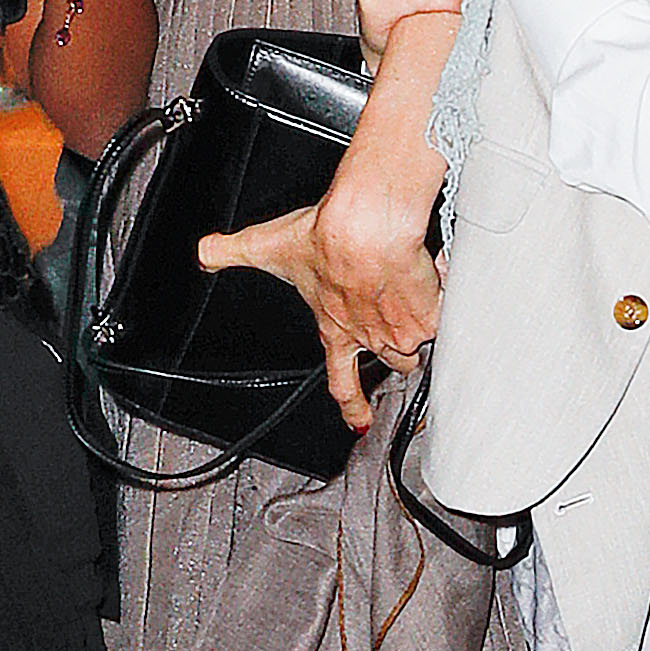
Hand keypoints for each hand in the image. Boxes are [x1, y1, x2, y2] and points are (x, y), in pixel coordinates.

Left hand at [198, 152, 442, 433]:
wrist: (364, 228)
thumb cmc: (322, 239)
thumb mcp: (266, 246)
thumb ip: (230, 252)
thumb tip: (204, 253)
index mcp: (334, 328)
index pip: (341, 382)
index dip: (351, 404)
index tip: (358, 422)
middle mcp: (368, 338)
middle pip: (393, 360)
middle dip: (397, 346)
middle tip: (394, 316)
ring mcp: (401, 334)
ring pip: (420, 343)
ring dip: (420, 321)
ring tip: (414, 289)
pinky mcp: (430, 320)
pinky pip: (445, 316)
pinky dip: (442, 291)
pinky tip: (430, 269)